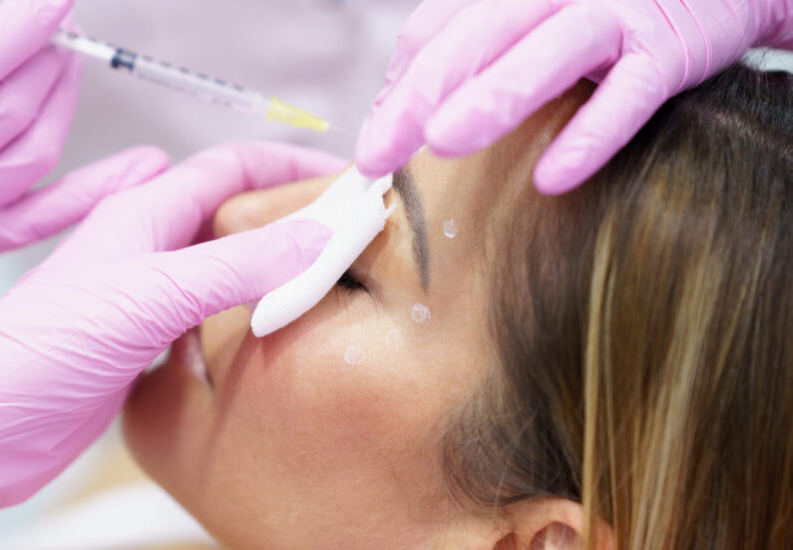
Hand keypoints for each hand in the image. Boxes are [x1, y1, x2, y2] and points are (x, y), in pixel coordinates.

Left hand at [0, 142, 343, 545]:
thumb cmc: (38, 353)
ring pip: (221, 267)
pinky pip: (206, 316)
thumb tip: (311, 235)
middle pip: (229, 215)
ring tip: (320, 282)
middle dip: (286, 217)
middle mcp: (142, 248)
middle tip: (344, 236)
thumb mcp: (147, 297)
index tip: (344, 180)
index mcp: (140, 215)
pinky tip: (265, 334)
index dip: (287, 167)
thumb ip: (232, 266)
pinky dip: (243, 316)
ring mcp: (140, 297)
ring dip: (269, 268)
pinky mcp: (138, 343)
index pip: (228, 168)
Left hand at [356, 0, 792, 193]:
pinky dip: (589, 135)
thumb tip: (395, 108)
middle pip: (475, 36)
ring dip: (492, 98)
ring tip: (443, 144)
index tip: (373, 141)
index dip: (398, 84)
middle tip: (378, 154)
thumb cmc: (608, 12)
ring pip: (546, 51)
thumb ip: (470, 54)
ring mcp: (615, 12)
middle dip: (419, 96)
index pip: (436, 27)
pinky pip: (628, 94)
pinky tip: (552, 178)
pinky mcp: (667, 48)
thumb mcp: (531, 20)